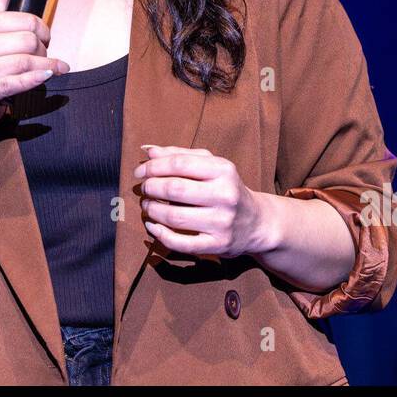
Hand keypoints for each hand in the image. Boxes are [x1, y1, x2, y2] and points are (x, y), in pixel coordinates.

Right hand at [0, 0, 69, 130]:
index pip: (27, 20)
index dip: (42, 29)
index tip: (44, 37)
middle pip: (29, 41)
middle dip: (44, 50)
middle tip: (44, 55)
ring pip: (26, 62)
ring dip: (46, 66)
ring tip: (51, 68)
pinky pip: (16, 82)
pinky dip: (35, 78)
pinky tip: (46, 76)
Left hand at [133, 146, 270, 258]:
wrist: (256, 222)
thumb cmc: (226, 188)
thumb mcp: (211, 165)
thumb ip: (180, 155)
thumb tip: (148, 151)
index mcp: (223, 170)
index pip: (179, 164)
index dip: (153, 167)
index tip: (140, 172)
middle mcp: (225, 195)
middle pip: (174, 189)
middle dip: (151, 188)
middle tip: (144, 189)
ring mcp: (222, 222)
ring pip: (174, 216)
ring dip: (152, 210)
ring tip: (147, 206)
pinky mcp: (217, 245)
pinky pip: (181, 243)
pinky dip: (160, 235)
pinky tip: (152, 226)